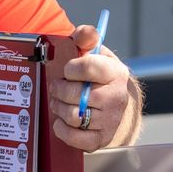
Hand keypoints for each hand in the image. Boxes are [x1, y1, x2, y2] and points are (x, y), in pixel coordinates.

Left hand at [48, 21, 135, 151]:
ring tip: (58, 102)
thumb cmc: (99, 75)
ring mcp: (110, 119)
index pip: (89, 67)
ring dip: (58, 108)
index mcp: (116, 72)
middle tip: (56, 87)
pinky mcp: (102, 138)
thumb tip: (86, 33)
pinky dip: (62, 130)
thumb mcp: (95, 52)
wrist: (116, 103)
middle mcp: (116, 97)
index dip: (71, 68)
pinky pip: (75, 137)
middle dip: (59, 89)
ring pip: (73, 116)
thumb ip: (86, 37)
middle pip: (77, 94)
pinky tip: (60, 121)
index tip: (67, 70)